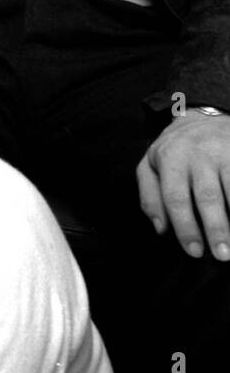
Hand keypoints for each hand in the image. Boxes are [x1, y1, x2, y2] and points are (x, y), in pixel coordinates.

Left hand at [136, 110, 229, 259]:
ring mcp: (225, 152)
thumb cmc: (175, 150)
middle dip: (215, 228)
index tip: (194, 252)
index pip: (175, 197)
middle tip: (222, 256)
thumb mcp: (151, 165)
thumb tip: (160, 229)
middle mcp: (199, 154)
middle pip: (207, 196)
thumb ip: (150, 196)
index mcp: (170, 158)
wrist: (205, 116)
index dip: (185, 227)